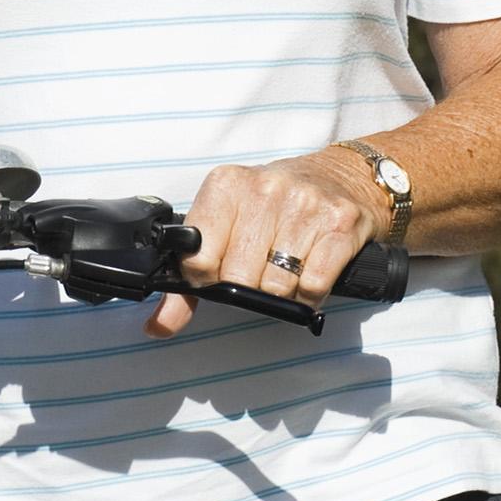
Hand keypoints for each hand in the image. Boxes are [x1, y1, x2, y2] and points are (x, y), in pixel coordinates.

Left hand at [165, 150, 389, 339]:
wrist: (341, 175)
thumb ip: (188, 278)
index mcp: (227, 185)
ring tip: (285, 270)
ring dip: (280, 292)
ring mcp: (305, 204)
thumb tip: (159, 325)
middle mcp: (265, 189)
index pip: (198, 256)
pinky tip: (308, 275)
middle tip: (256, 272)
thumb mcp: (226, 225)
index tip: (216, 273)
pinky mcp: (341, 223)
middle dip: (246, 287)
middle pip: (238, 277)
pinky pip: (314, 285)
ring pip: (277, 286)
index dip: (205, 277)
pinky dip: (309, 294)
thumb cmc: (274, 206)